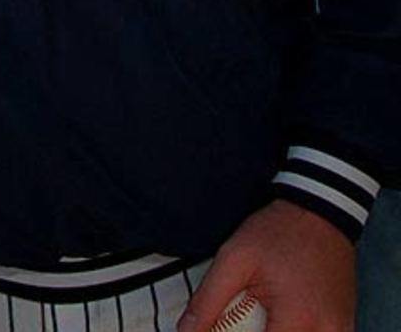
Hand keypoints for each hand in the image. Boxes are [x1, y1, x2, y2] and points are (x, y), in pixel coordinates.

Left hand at [177, 199, 353, 331]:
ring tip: (260, 313)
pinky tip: (280, 316)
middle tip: (244, 313)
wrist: (318, 214)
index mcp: (297, 319)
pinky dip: (294, 330)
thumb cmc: (281, 232)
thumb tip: (188, 329)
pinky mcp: (344, 329)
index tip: (222, 329)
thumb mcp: (233, 259)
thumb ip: (208, 300)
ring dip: (276, 331)